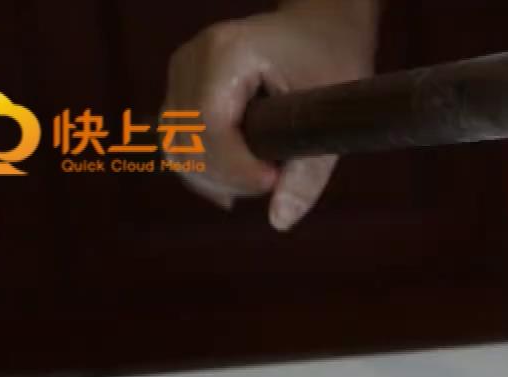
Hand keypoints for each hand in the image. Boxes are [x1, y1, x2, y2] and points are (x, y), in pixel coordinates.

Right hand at [162, 1, 375, 229]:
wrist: (321, 24)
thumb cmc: (333, 59)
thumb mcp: (332, 116)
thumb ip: (308, 173)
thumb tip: (280, 221)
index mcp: (227, 53)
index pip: (207, 126)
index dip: (235, 167)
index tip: (273, 181)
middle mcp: (193, 58)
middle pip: (182, 140)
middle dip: (224, 176)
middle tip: (271, 182)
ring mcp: (182, 70)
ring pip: (174, 144)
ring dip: (212, 175)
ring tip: (260, 177)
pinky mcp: (182, 85)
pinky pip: (177, 138)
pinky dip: (204, 166)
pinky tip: (238, 180)